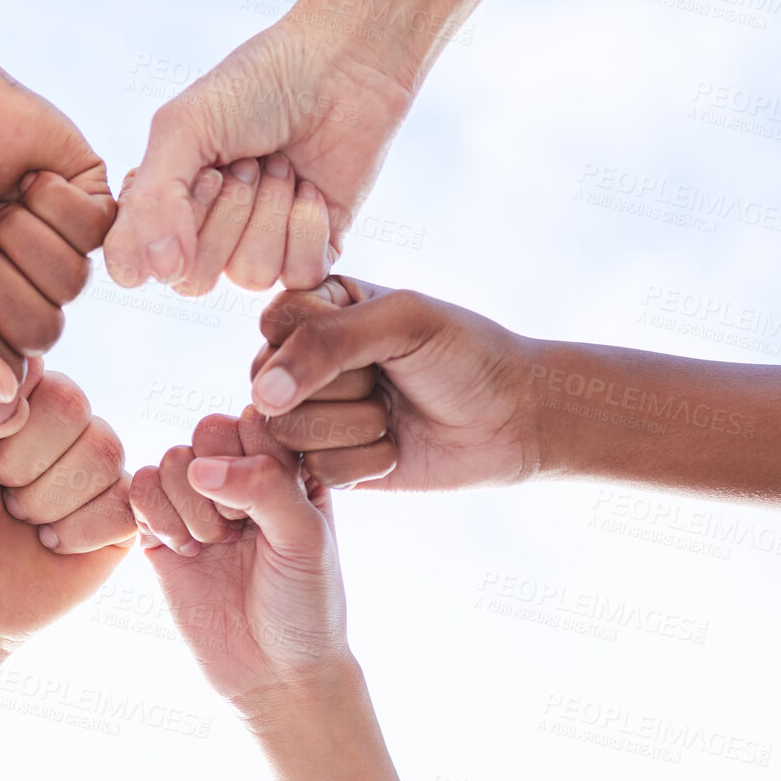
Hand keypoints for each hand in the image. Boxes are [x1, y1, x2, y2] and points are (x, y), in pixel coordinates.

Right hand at [0, 57, 114, 401]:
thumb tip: (5, 404)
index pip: (1, 372)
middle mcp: (28, 299)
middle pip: (42, 333)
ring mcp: (64, 254)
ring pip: (70, 283)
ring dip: (20, 234)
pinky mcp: (95, 208)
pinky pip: (95, 232)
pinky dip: (52, 200)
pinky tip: (26, 179)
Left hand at [0, 360, 134, 652]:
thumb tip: (11, 397)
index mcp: (10, 389)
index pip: (28, 369)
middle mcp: (58, 416)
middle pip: (72, 406)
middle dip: (19, 464)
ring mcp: (94, 463)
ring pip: (102, 453)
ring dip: (45, 501)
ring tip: (19, 517)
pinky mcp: (120, 512)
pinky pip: (123, 504)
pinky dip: (78, 534)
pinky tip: (50, 543)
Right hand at [103, 14, 414, 294]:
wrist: (340, 66)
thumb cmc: (255, 87)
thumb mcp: (183, 128)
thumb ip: (151, 201)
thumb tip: (158, 274)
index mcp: (164, 206)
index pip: (142, 264)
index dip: (173, 223)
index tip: (205, 171)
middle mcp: (206, 235)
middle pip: (196, 278)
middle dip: (227, 213)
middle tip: (248, 162)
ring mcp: (260, 247)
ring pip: (250, 276)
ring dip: (270, 211)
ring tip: (282, 167)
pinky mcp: (313, 252)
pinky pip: (299, 275)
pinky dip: (308, 226)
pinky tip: (312, 188)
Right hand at [129, 409, 347, 706]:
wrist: (274, 674)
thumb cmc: (306, 604)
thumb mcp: (306, 538)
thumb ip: (265, 486)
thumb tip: (201, 467)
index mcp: (286, 469)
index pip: (254, 419)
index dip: (253, 458)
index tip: (271, 510)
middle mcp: (239, 478)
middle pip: (205, 431)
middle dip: (217, 481)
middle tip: (238, 529)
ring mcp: (196, 505)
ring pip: (168, 460)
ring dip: (188, 506)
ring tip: (212, 546)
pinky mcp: (158, 533)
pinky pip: (137, 492)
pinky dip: (155, 517)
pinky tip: (182, 551)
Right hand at [251, 277, 541, 490]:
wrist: (516, 419)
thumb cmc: (466, 356)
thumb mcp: (402, 322)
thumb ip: (325, 343)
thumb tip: (263, 396)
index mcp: (319, 309)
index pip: (276, 324)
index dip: (321, 341)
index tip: (379, 338)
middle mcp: (306, 362)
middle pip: (274, 384)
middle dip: (346, 387)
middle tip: (391, 380)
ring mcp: (315, 416)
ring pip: (291, 433)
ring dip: (358, 427)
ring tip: (394, 414)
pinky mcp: (330, 464)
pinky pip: (316, 471)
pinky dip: (368, 461)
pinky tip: (397, 448)